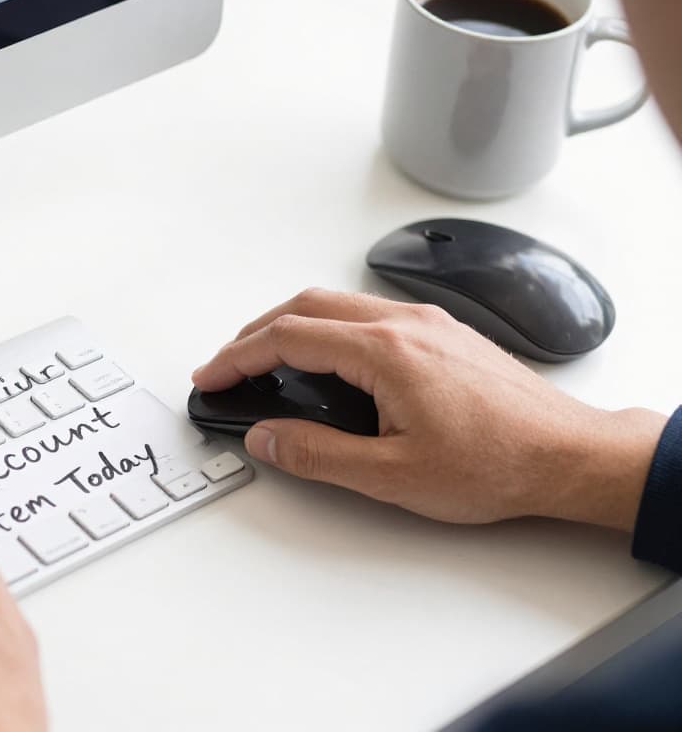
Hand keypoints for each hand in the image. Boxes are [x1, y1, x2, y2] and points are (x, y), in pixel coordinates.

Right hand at [191, 289, 667, 530]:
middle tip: (226, 365)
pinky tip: (324, 358)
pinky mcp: (442, 335)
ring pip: (336, 304)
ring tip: (265, 360)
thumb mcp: (391, 476)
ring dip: (290, 325)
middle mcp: (404, 324)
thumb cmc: (498, 463)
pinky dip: (326, 328)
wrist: (567, 456)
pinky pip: (366, 313)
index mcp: (385, 352)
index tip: (211, 376)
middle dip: (254, 333)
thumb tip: (267, 437)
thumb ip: (317, 454)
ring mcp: (426, 324)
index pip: (288, 338)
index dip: (238, 356)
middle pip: (305, 306)